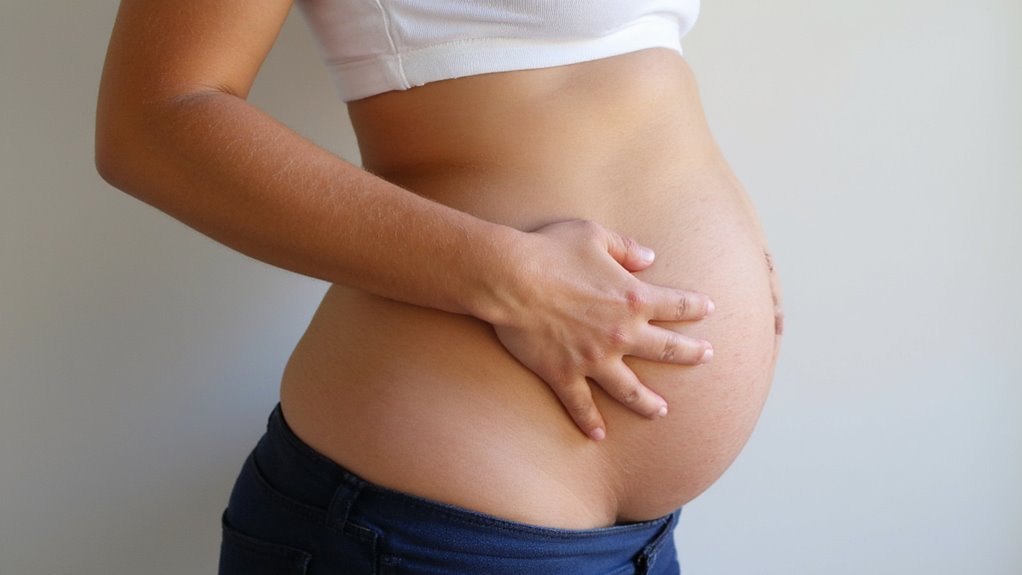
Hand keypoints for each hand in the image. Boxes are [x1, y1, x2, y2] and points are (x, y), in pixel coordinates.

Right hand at [492, 220, 713, 440]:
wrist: (511, 279)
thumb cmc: (551, 251)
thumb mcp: (594, 235)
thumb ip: (626, 247)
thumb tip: (649, 258)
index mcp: (634, 298)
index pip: (677, 305)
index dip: (696, 306)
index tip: (708, 308)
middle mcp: (621, 334)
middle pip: (667, 350)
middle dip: (691, 354)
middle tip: (706, 357)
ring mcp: (594, 359)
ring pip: (631, 390)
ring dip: (648, 402)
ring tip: (661, 411)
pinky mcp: (564, 374)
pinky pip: (581, 404)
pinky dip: (589, 421)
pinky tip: (598, 435)